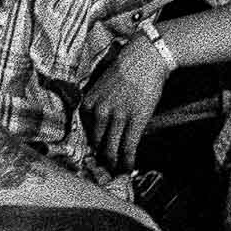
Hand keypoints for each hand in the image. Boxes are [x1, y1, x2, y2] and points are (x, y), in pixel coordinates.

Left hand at [85, 34, 171, 171]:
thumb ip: (100, 102)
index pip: (86, 131)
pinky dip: (128, 160)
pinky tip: (129, 168)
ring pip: (112, 148)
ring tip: (116, 172)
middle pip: (97, 142)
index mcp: (89, 102)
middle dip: (100, 157)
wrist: (144, 58)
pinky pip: (128, 146)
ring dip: (114, 163)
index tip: (93, 154)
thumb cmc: (126, 66)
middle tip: (104, 168)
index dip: (90, 144)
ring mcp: (117, 118)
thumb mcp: (103, 84)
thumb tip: (104, 119)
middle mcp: (99, 112)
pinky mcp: (135, 121)